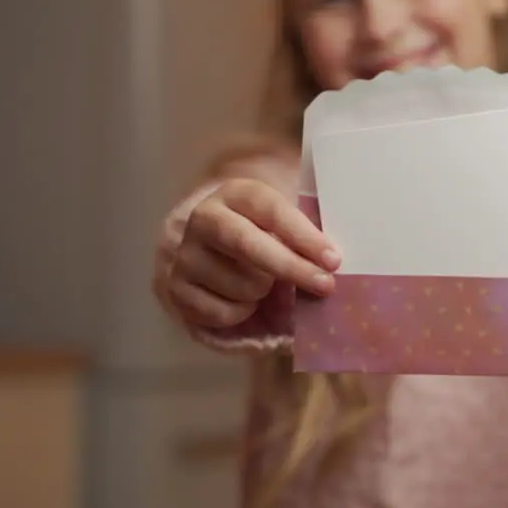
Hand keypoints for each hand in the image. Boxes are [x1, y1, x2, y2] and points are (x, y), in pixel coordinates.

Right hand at [166, 179, 338, 328]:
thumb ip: (304, 231)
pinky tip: (243, 300)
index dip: (303, 236)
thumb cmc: (261, 232)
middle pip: (248, 245)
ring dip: (264, 292)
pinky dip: (242, 312)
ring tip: (264, 283)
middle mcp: (204, 219)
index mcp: (235, 193)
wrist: (208, 246)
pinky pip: (222, 313)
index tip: (333, 259)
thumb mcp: (280, 219)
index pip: (271, 210)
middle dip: (291, 268)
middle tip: (325, 285)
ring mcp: (184, 254)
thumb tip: (333, 259)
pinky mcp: (174, 289)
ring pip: (240, 285)